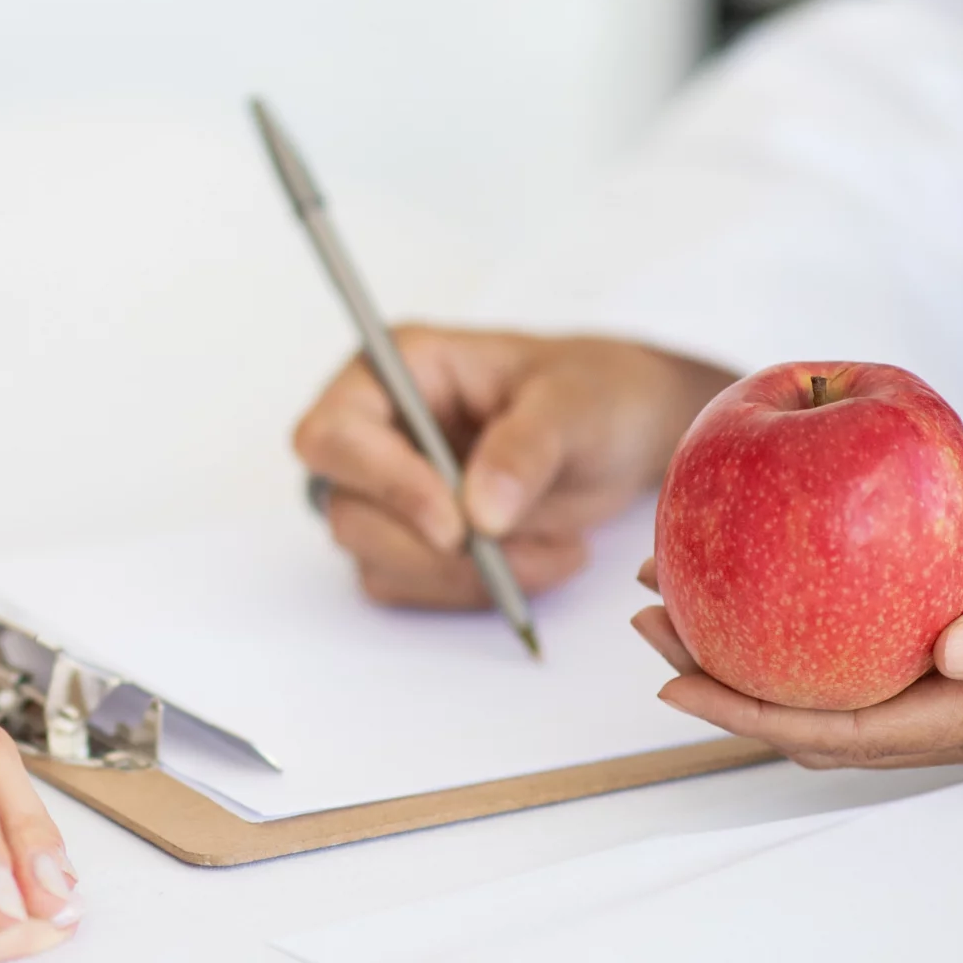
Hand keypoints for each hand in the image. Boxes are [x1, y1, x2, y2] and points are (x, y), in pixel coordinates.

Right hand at [292, 329, 732, 606]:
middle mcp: (376, 431)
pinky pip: (412, 589)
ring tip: (555, 548)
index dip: (383, 484)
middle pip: (348, 510)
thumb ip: (527, 447)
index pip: (334, 434)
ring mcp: (388, 492)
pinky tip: (540, 559)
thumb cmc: (596, 392)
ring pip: (377, 561)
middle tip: (513, 546)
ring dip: (465, 576)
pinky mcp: (411, 542)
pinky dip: (476, 592)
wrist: (628, 434)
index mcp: (396, 370)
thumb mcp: (576, 403)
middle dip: (432, 546)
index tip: (456, 524)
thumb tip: (480, 513)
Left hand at [632, 520, 962, 767]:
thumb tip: (951, 648)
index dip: (749, 707)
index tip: (669, 671)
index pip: (850, 726)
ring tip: (694, 593)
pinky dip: (831, 621)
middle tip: (650, 614)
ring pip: (854, 682)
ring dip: (770, 648)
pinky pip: (897, 651)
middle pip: (827, 711)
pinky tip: (801, 578)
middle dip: (730, 675)